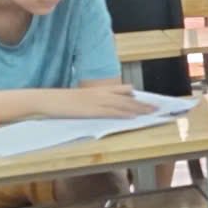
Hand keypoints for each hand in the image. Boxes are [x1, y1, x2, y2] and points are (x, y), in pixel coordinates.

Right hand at [42, 85, 157, 118]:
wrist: (48, 100)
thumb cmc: (63, 101)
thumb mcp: (82, 98)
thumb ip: (96, 101)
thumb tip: (107, 107)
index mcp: (99, 90)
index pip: (123, 91)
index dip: (137, 97)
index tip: (150, 100)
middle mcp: (101, 94)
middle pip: (128, 98)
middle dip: (144, 104)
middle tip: (158, 107)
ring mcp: (97, 102)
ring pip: (123, 105)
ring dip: (139, 109)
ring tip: (153, 112)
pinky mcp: (92, 111)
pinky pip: (111, 113)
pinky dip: (124, 114)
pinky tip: (133, 117)